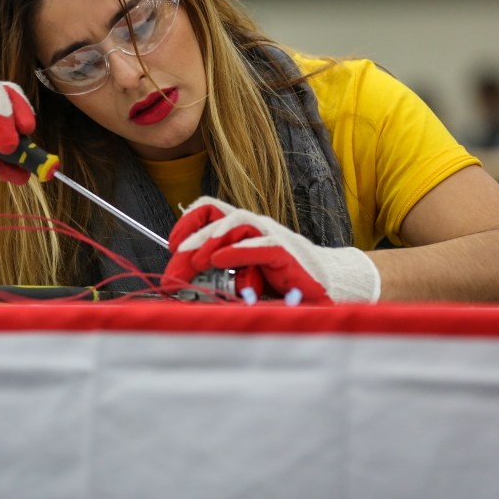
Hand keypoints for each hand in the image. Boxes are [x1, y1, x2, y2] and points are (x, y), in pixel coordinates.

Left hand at [165, 197, 379, 303]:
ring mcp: (272, 238)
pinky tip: (220, 261)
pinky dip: (238, 251)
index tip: (172, 245)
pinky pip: (261, 246)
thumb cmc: (283, 283)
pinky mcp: (286, 254)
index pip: (211, 211)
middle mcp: (256, 228)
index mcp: (243, 230)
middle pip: (219, 217)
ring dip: (212, 239)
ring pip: (237, 223)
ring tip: (195, 260)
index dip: (189, 222)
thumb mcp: (243, 278)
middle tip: (175, 257)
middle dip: (193, 236)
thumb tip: (183, 286)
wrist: (327, 287)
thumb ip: (218, 278)